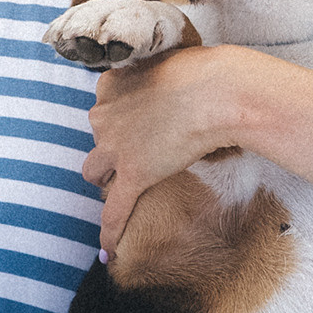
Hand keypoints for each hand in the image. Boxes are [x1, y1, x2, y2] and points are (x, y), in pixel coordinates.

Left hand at [80, 45, 312, 258]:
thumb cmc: (205, 72)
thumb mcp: (170, 61)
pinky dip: (110, 232)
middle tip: (147, 144)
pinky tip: (108, 251)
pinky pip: (114, 211)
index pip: (105, 105)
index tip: (143, 116)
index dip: (124, 114)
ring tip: (126, 181)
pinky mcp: (133, 175)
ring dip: (108, 176)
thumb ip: (157, 76)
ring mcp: (116, 148)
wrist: (218, 91)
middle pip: (98, 138)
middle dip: (116, 144)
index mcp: (109, 83)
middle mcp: (103, 115)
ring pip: (94, 170)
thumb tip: (169, 82)